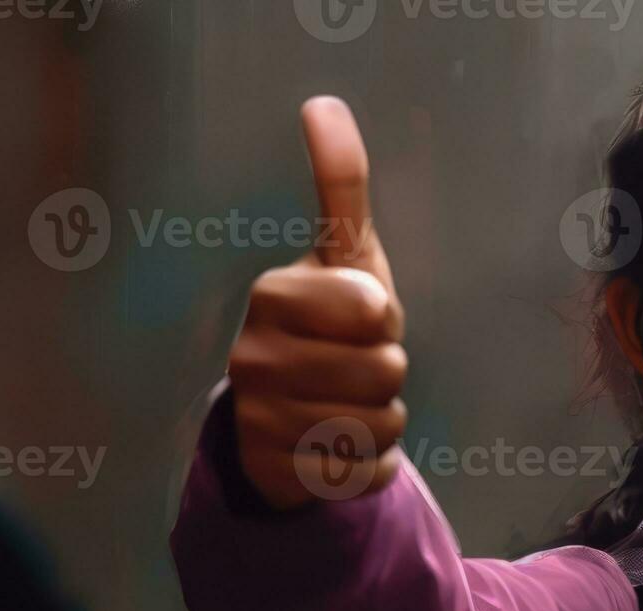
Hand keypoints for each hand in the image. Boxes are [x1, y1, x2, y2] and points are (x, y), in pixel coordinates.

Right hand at [227, 96, 406, 508]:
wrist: (286, 412)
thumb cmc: (332, 324)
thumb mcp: (345, 257)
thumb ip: (340, 187)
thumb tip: (323, 104)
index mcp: (273, 296)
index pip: (374, 310)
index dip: (383, 317)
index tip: (359, 315)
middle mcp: (253, 358)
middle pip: (387, 371)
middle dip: (389, 369)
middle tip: (358, 364)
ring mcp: (261, 420)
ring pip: (382, 425)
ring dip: (385, 417)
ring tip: (350, 403)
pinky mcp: (279, 475)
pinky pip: (369, 473)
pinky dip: (374, 464)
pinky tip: (341, 446)